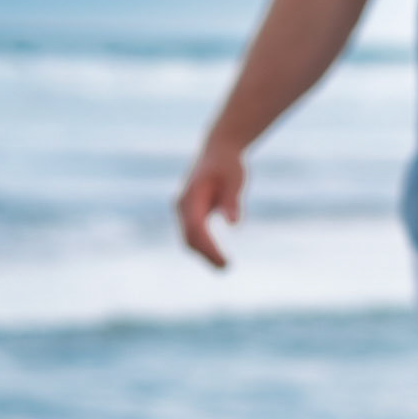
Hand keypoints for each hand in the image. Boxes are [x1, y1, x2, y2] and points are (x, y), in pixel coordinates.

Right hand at [176, 143, 245, 267]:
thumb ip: (232, 201)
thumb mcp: (236, 179)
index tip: (225, 262)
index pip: (196, 229)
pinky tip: (216, 256)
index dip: (208, 248)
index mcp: (192, 196)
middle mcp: (182, 204)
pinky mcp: (189, 212)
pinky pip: (192, 234)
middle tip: (226, 268)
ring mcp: (183, 209)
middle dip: (206, 255)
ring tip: (224, 266)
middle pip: (189, 237)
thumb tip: (234, 224)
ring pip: (188, 238)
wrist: (219, 150)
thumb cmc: (229, 164)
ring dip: (203, 254)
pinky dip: (203, 247)